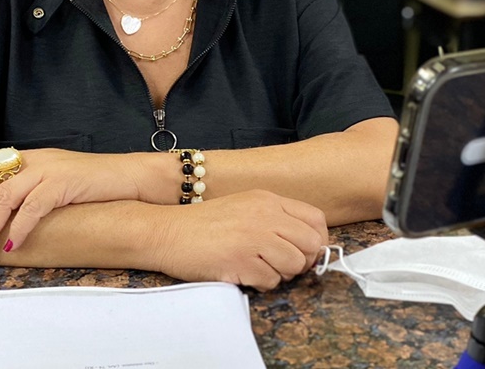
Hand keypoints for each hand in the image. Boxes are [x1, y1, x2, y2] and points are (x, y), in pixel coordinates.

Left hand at [0, 149, 143, 257]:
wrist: (130, 177)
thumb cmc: (95, 183)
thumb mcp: (57, 178)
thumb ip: (32, 186)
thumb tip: (3, 207)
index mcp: (31, 156)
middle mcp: (36, 158)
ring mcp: (50, 169)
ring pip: (6, 195)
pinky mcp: (65, 183)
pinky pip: (34, 207)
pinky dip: (19, 228)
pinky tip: (12, 245)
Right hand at [155, 190, 328, 291]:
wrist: (167, 232)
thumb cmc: (204, 224)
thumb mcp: (244, 207)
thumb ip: (274, 218)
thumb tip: (307, 244)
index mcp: (268, 199)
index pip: (316, 219)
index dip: (317, 241)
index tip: (305, 252)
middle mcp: (265, 215)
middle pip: (311, 244)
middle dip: (303, 261)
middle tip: (282, 265)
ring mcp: (254, 238)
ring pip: (295, 265)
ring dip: (281, 274)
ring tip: (258, 268)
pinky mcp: (242, 261)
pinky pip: (271, 281)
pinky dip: (260, 283)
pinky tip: (242, 273)